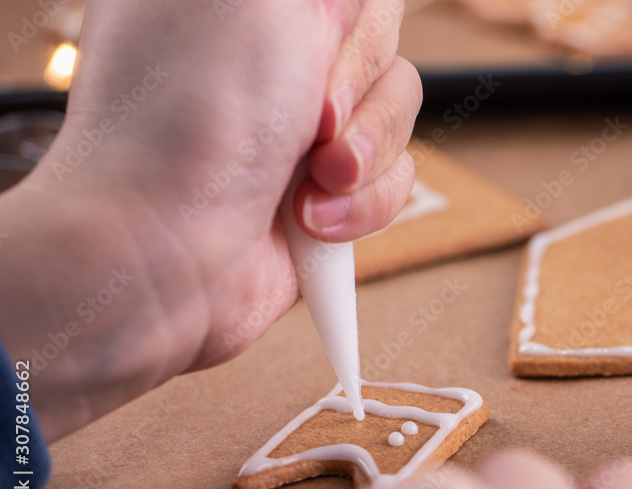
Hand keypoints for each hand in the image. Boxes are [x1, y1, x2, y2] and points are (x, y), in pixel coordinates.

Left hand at [0, 0, 421, 440]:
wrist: (166, 253)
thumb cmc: (192, 121)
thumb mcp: (262, 0)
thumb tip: (350, 2)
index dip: (348, 19)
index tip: (317, 41)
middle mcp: (273, 52)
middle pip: (383, 42)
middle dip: (359, 90)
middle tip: (313, 119)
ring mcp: (300, 123)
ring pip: (398, 111)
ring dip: (365, 155)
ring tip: (314, 183)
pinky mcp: (327, 187)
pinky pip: (395, 177)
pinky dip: (364, 205)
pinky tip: (312, 221)